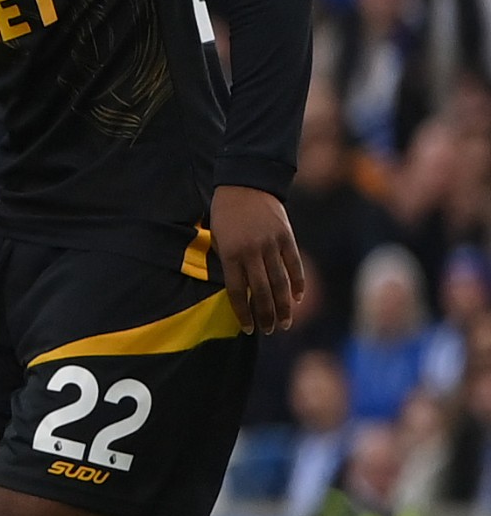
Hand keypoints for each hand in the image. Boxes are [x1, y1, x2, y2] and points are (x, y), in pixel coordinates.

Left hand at [208, 184, 306, 334]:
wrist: (245, 184)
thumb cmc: (226, 215)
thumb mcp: (218, 239)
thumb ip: (229, 264)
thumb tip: (242, 292)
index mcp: (230, 254)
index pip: (238, 292)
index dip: (244, 313)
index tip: (248, 328)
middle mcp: (251, 252)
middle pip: (261, 292)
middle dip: (265, 315)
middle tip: (268, 331)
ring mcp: (271, 244)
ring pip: (280, 282)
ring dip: (283, 306)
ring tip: (284, 323)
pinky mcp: (287, 237)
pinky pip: (294, 265)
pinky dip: (298, 283)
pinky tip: (298, 298)